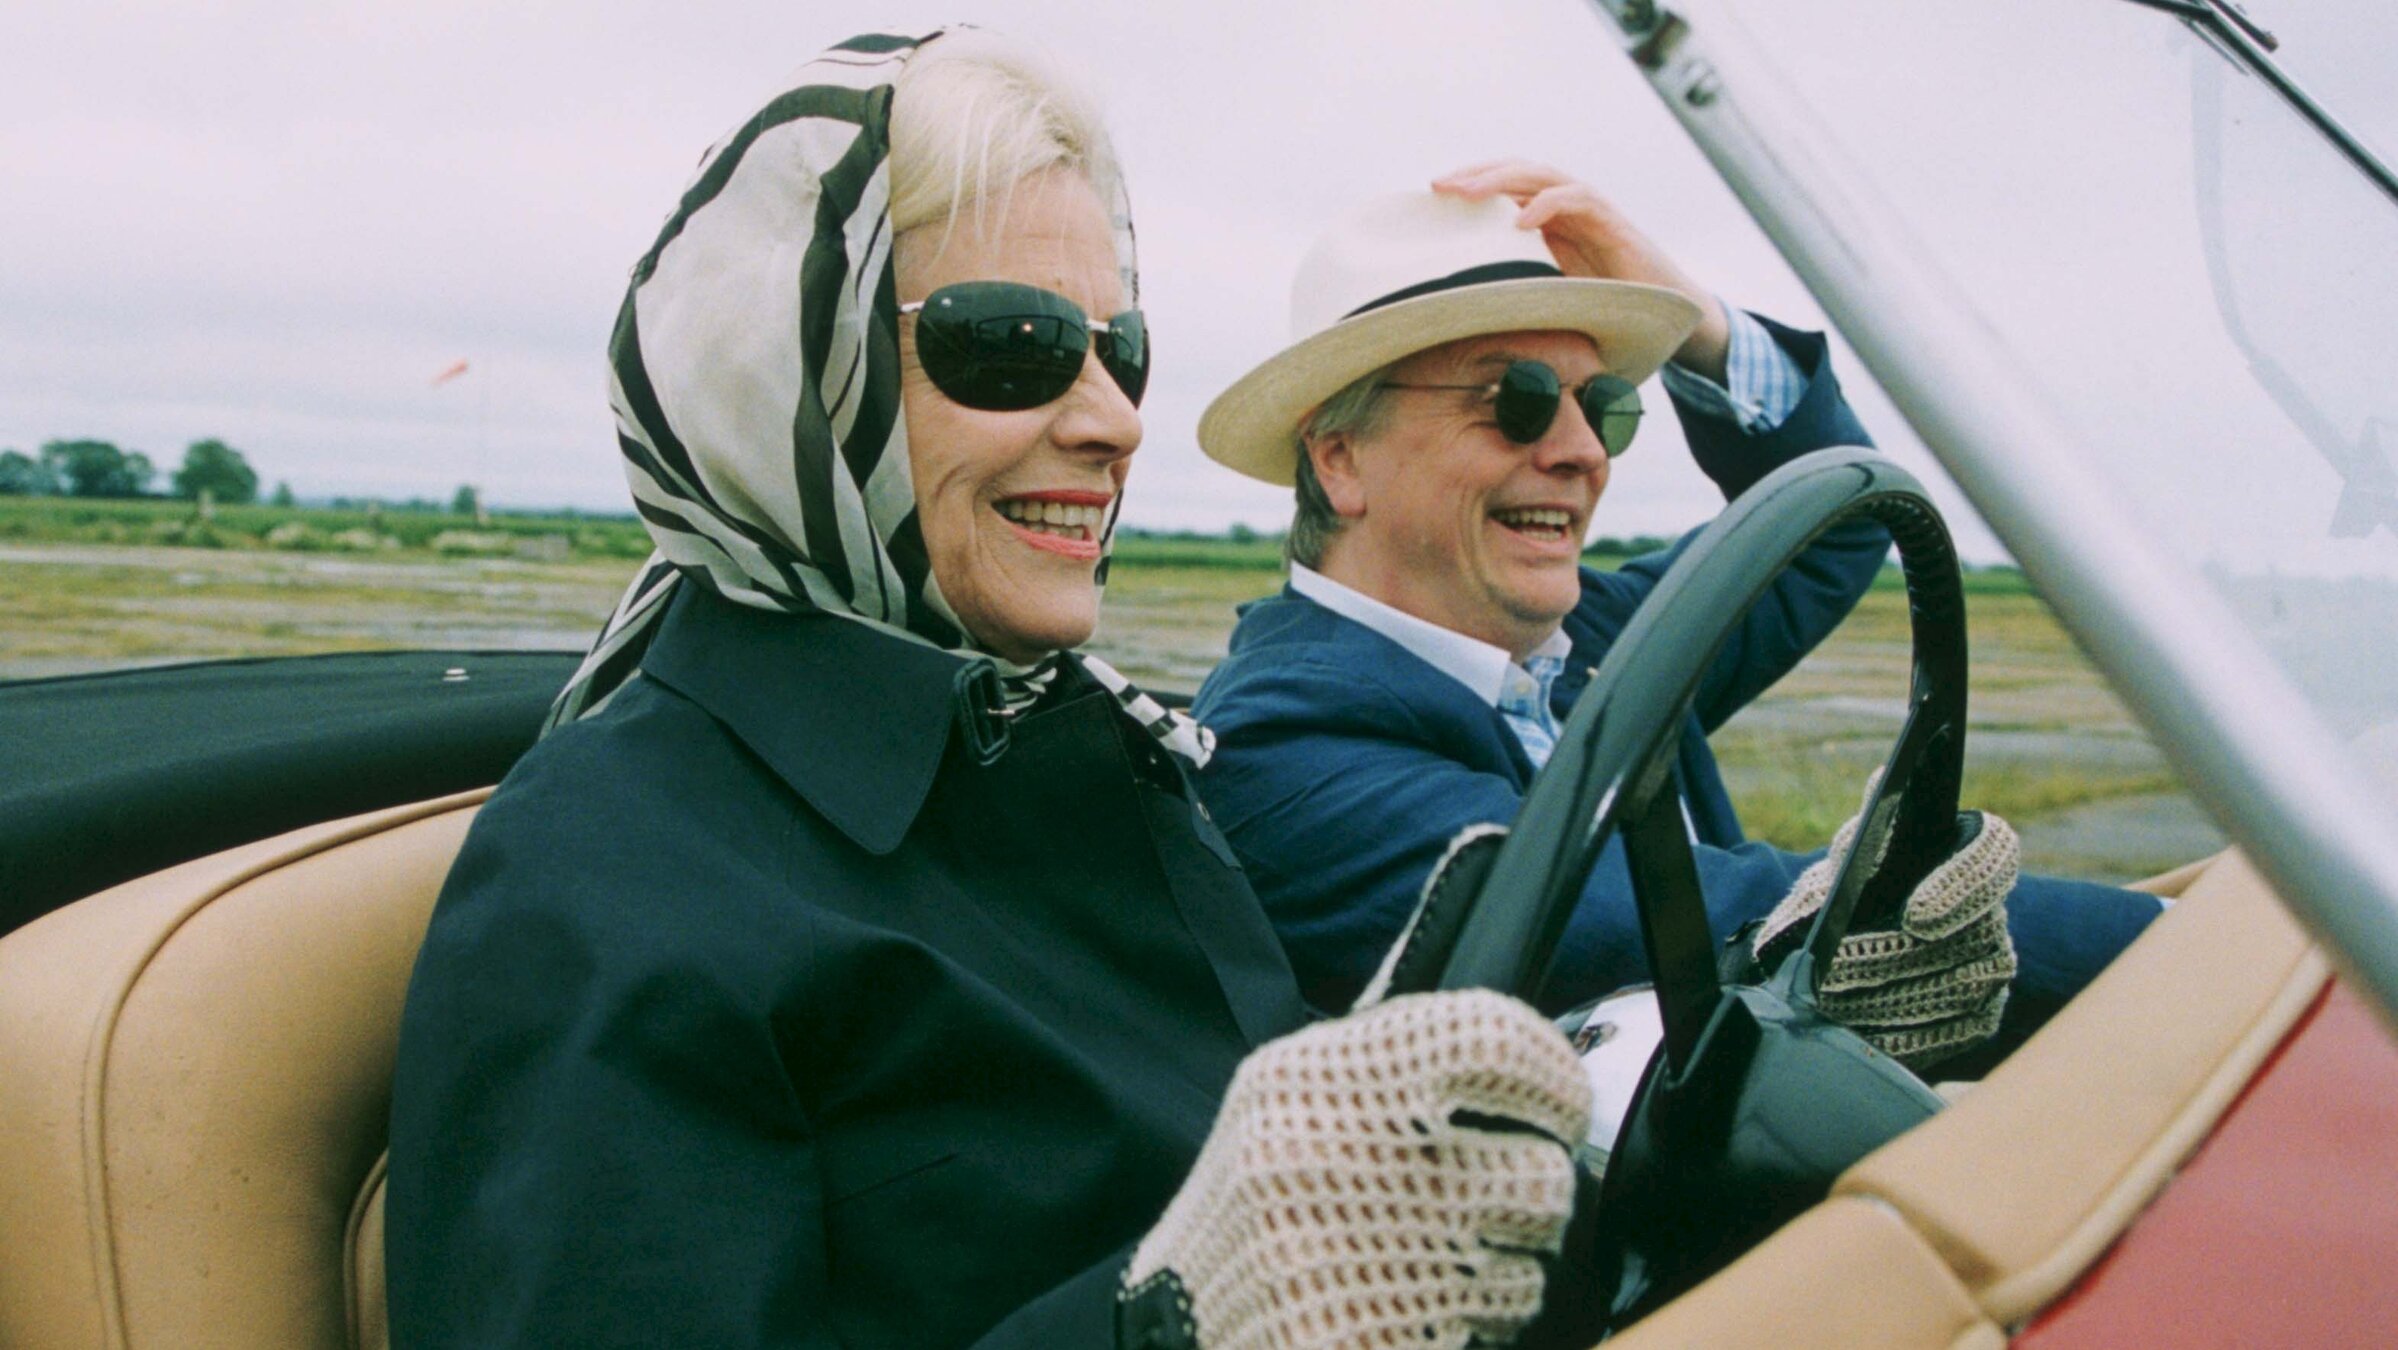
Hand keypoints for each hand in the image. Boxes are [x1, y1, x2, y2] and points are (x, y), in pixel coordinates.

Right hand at [1117, 990, 1592, 1349]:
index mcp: (1315, 1078)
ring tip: (1456, 1248)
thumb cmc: (1250, 1206)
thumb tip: (1446, 956)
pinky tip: (1432, 1297)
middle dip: (1536, 1184)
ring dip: (1514, 1249)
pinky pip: (1504, 1305)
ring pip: (1530, 1246)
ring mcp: (1368, 1250)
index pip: (1486, 1037)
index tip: (1558, 1099)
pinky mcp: (1386, 1327)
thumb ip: (1375, 1043)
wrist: (1179, 1326)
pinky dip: (1487, 1306)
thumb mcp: (1283, 1097)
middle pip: (1535, 1164)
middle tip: (1509, 1190)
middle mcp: (1346, 1155)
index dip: (1549, 1069)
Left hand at [1434, 159, 1731, 381]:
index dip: (1467, 186)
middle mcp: (1564, 208)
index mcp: (1545, 221)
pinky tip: (1520, 220)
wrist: (1664, 314)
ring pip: (1541, 176)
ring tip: (1468, 193)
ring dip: (1502, 179)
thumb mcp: (1545, 298)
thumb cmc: (1603, 310)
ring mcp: (1589, 211)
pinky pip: (1578, 200)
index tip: (1430, 198)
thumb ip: (1513, 291)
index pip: (1501, 189)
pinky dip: (1548, 204)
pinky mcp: (1612, 223)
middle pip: (1514, 173)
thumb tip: (1458, 314)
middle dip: (1474, 175)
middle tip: (1438, 186)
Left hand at [1750, 788, 2019, 1071]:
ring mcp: (1992, 963)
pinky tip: (1862, 1033)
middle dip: (1898, 955)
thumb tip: (1884, 781)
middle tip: (1841, 971)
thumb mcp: (1846, 860)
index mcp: (1967, 854)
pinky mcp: (1981, 1013)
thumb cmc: (1847, 895)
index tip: (1913, 915)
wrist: (1834, 958)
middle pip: (1971, 934)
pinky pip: (1958, 1030)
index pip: (1993, 852)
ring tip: (1835, 1002)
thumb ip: (1868, 826)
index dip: (1964, 884)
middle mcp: (1992, 909)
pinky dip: (1906, 1034)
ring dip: (1892, 996)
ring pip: (1961, 985)